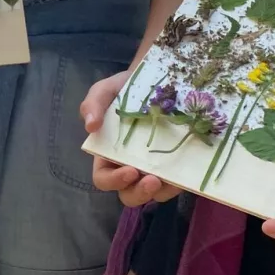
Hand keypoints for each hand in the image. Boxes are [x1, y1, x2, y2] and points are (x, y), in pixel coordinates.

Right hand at [80, 69, 181, 205]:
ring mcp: (153, 169)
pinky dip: (179, 184)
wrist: (158, 79)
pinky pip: (176, 185)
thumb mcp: (105, 91)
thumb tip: (90, 126)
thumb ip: (92, 104)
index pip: (104, 179)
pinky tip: (184, 175)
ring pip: (154, 194)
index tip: (130, 170)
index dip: (114, 181)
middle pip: (129, 194)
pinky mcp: (175, 168)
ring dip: (161, 192)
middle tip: (152, 180)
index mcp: (107, 156)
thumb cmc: (125, 89)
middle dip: (139, 193)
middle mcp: (129, 167)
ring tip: (169, 178)